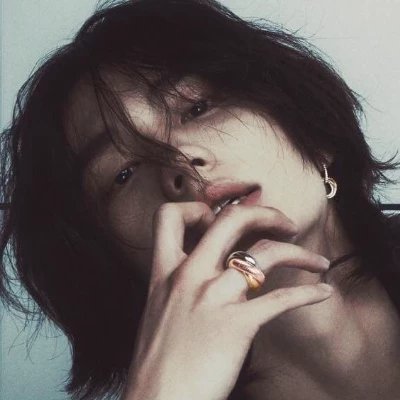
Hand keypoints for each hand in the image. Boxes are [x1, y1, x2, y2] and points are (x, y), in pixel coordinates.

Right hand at [122, 202, 331, 399]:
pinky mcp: (236, 325)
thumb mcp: (161, 310)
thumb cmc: (158, 360)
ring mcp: (212, 297)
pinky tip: (322, 292)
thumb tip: (213, 264)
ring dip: (298, 252)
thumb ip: (182, 283)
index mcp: (164, 272)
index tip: (220, 218)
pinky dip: (308, 293)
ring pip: (264, 253)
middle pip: (230, 220)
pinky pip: (280, 299)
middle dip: (263, 213)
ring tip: (315, 260)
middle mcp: (188, 275)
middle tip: (283, 223)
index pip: (170, 216)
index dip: (198, 207)